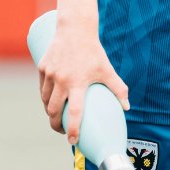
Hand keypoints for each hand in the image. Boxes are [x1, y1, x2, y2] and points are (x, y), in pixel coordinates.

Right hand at [38, 22, 128, 145]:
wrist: (75, 29)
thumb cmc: (93, 52)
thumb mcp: (107, 70)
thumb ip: (118, 89)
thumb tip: (127, 108)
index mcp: (78, 83)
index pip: (75, 112)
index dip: (73, 129)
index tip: (72, 140)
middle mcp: (61, 80)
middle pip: (53, 110)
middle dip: (56, 125)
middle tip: (62, 130)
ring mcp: (50, 74)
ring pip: (45, 100)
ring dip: (50, 112)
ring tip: (57, 117)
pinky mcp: (42, 67)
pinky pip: (42, 88)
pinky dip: (45, 97)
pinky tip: (50, 102)